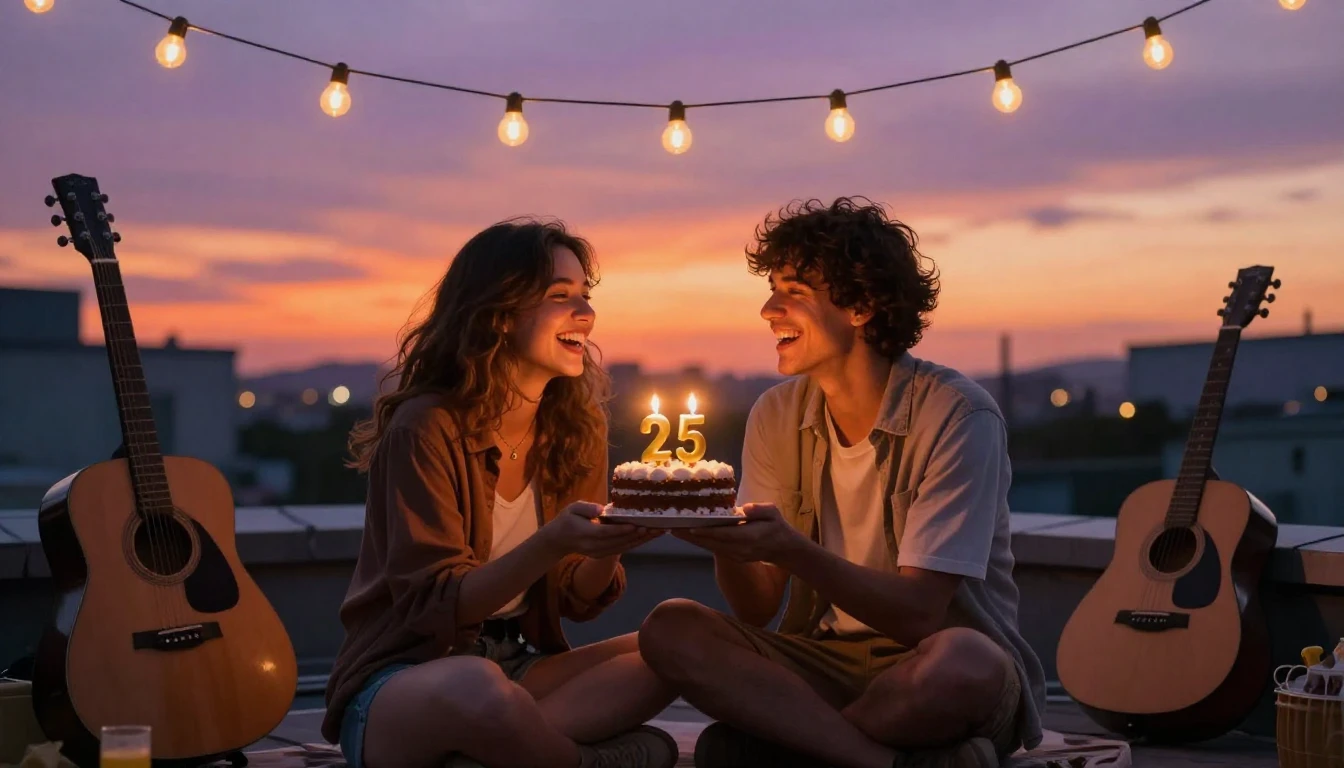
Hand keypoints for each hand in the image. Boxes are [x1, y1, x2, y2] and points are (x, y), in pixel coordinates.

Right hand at [541, 502, 663, 558]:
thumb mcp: (572, 508)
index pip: (606, 533)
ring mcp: (600, 553)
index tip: (638, 524)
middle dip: (640, 535)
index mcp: (585, 533)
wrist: (559, 541)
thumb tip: (602, 508)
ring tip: (658, 531)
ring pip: (624, 547)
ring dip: (642, 540)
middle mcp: (594, 546)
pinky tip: (648, 537)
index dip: (623, 530)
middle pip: (620, 542)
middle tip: (657, 526)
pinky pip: (623, 549)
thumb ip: (587, 508)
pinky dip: (636, 543)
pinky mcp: (604, 555)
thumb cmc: (566, 520)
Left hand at [675, 502, 809, 565]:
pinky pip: (713, 549)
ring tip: (674, 531)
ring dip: (691, 541)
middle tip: (672, 527)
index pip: (724, 535)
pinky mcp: (732, 557)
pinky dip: (700, 543)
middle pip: (711, 543)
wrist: (782, 549)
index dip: (707, 532)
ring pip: (709, 547)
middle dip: (691, 536)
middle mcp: (740, 549)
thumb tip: (745, 508)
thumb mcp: (773, 513)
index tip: (690, 527)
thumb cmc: (777, 526)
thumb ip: (759, 510)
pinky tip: (687, 535)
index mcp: (750, 537)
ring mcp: (735, 555)